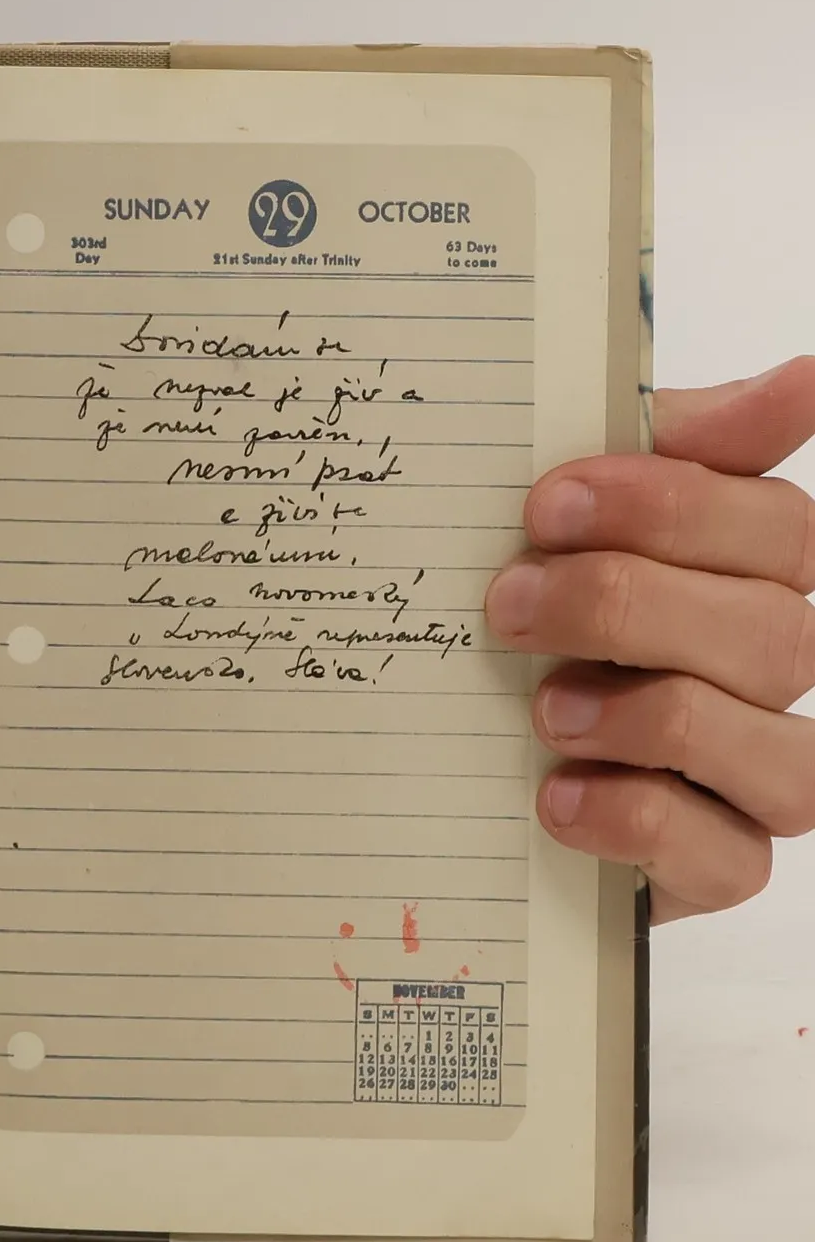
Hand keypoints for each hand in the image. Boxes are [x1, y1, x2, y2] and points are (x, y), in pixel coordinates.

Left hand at [484, 356, 814, 922]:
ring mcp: (759, 776)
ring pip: (772, 746)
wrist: (461, 767)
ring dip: (646, 717)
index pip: (778, 529)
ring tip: (543, 707)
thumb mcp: (576, 523)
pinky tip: (556, 795)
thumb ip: (675, 451)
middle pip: (771, 634)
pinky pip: (723, 855)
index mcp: (754, 577)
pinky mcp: (719, 865)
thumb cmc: (536, 623)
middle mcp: (775, 673)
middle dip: (628, 606)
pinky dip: (634, 819)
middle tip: (508, 603)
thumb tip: (805, 377)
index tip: (549, 501)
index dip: (669, 507)